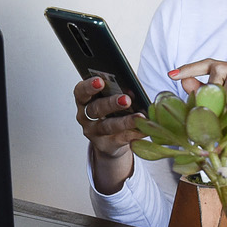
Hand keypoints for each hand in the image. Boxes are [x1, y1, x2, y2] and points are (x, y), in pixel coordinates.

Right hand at [73, 77, 144, 193]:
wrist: (109, 140)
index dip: (89, 86)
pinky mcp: (106, 145)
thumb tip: (134, 89)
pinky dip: (134, 134)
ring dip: (125, 121)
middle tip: (126, 99)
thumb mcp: (110, 99)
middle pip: (96, 108)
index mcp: (84, 100)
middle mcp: (85, 116)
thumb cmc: (111, 112)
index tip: (100, 81)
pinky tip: (144, 129)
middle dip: (111, 103)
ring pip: (108, 126)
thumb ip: (117, 92)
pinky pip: (121, 139)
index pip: (81, 91)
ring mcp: (94, 132)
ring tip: (140, 117)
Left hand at [169, 59, 226, 208]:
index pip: (211, 63)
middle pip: (218, 66)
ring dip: (222, 97)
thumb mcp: (218, 111)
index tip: (172, 75)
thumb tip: (184, 81)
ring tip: (225, 115)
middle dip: (207, 86)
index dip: (191, 68)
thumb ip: (203, 95)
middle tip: (208, 107)